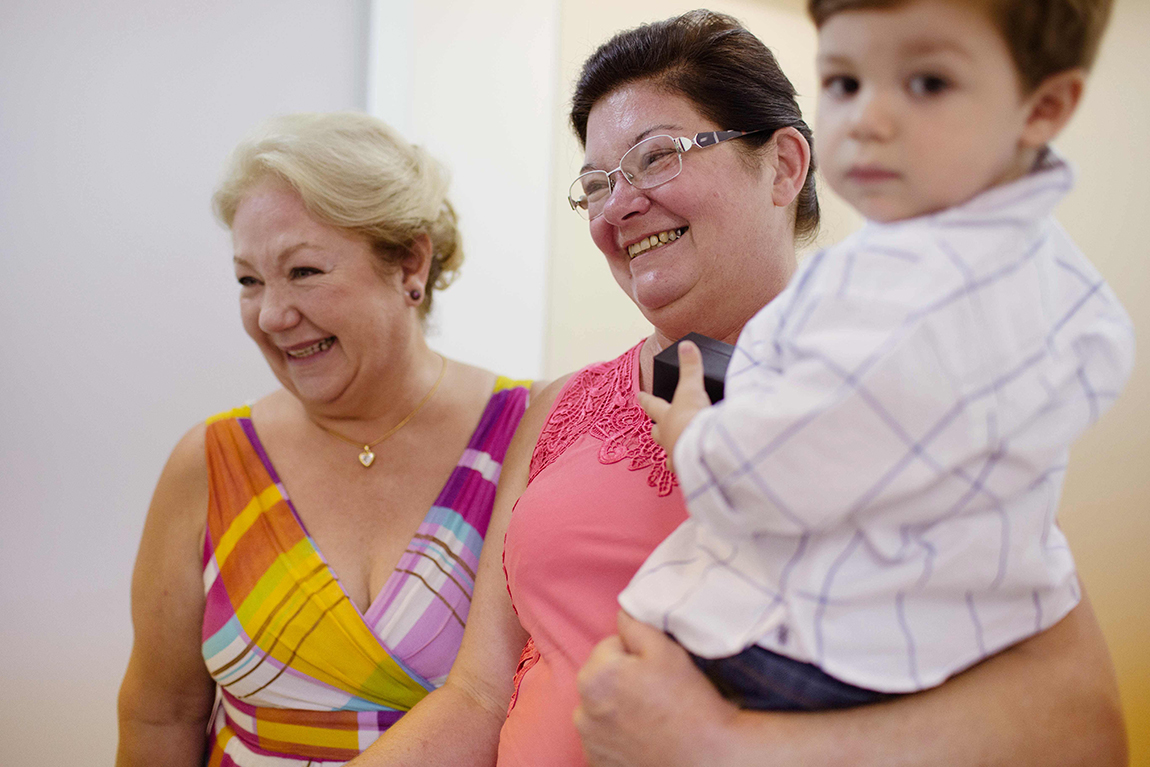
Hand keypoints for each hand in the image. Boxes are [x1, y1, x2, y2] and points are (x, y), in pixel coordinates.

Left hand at [574, 610, 738, 766]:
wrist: (708, 758)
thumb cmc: (689, 703)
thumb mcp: (666, 650)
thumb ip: (635, 625)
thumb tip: (621, 613)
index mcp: (593, 677)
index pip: (610, 648)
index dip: (636, 654)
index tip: (656, 670)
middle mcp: (582, 711)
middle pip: (602, 678)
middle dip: (623, 679)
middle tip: (657, 693)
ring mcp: (589, 742)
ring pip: (602, 709)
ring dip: (618, 708)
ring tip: (653, 717)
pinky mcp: (598, 764)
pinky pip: (605, 738)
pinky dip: (619, 736)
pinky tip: (644, 737)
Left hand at [637, 340, 711, 472]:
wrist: (702, 450)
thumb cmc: (693, 419)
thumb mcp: (692, 389)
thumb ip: (690, 366)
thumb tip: (686, 344)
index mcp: (666, 417)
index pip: (652, 405)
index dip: (646, 399)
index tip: (639, 395)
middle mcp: (667, 438)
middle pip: (656, 433)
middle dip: (657, 429)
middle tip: (657, 427)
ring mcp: (676, 456)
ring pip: (669, 454)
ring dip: (673, 451)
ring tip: (678, 451)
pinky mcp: (688, 470)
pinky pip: (686, 470)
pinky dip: (689, 467)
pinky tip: (694, 469)